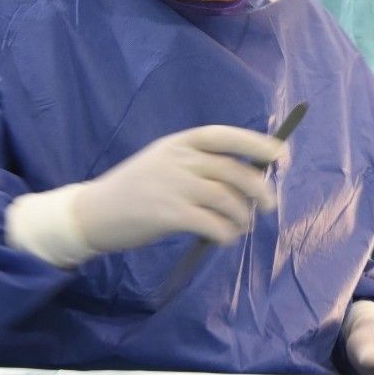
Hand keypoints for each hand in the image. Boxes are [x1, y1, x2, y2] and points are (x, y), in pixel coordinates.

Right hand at [8, 125, 283, 266]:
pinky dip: (226, 233)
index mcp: (178, 142)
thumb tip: (248, 176)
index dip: (257, 143)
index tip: (281, 155)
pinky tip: (224, 238)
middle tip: (268, 206)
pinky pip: (213, 224)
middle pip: (235, 171)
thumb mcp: (164, 162)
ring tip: (240, 226)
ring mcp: (173, 186)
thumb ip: (199, 164)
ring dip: (242, 217)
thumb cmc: (134, 190)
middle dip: (260, 190)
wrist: (91, 214)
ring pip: (228, 200)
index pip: (224, 136)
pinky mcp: (169, 215)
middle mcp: (178, 160)